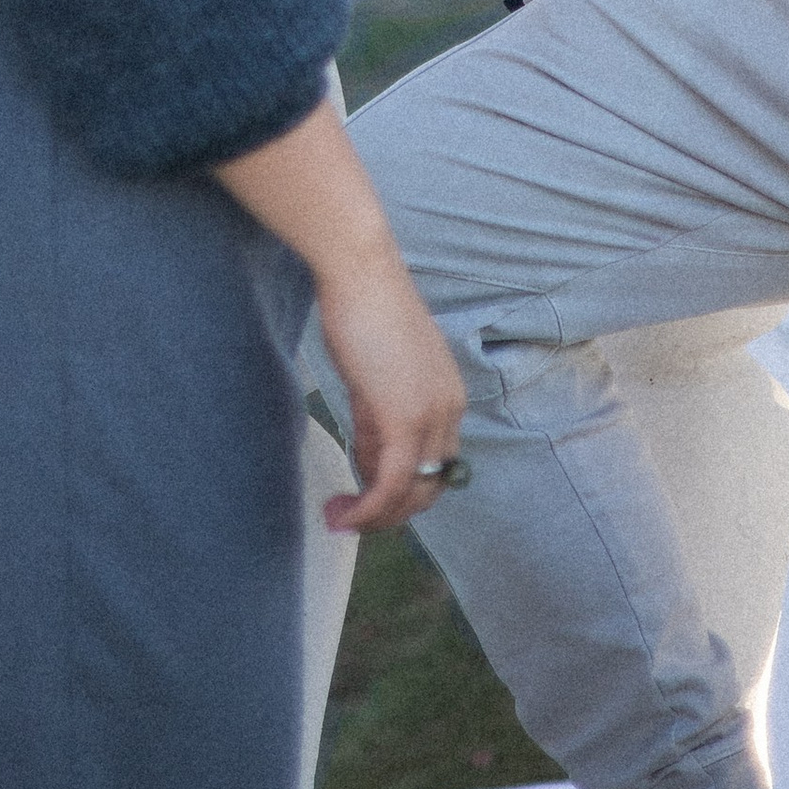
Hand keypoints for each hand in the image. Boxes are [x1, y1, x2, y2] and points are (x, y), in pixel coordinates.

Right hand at [312, 245, 467, 531]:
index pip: (436, 464)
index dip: (402, 489)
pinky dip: (368, 509)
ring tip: (337, 518)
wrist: (359, 270)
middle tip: (349, 516)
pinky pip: (392, 484)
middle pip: (430, 486)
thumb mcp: (376, 376)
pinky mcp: (405, 419)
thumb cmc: (361, 310)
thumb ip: (378, 421)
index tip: (364, 494)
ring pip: (412, 492)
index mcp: (449, 396)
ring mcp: (431, 415)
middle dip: (391, 511)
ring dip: (374, 517)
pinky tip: (341, 514)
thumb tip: (369, 465)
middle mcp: (450, 409)